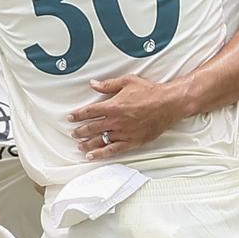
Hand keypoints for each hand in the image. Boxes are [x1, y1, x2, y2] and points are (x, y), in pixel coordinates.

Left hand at [66, 75, 186, 159]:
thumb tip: (93, 84)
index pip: (89, 112)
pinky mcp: (132, 141)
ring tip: (79, 145)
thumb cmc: (150, 92)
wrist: (168, 104)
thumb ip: (108, 84)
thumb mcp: (128, 81)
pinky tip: (92, 156)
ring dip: (87, 143)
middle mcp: (116, 121)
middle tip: (73, 132)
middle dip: (80, 130)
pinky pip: (113, 150)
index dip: (77, 115)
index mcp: (113, 106)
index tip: (70, 118)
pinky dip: (101, 154)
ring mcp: (123, 133)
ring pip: (100, 140)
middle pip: (92, 127)